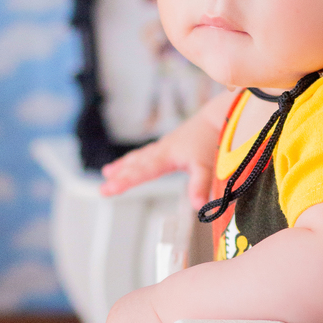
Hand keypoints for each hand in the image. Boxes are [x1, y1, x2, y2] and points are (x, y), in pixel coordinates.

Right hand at [98, 96, 229, 209]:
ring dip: (123, 166)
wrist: (219, 116)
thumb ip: (201, 185)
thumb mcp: (208, 165)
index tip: (110, 189)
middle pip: (136, 165)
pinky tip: (133, 161)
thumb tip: (197, 206)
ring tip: (108, 173)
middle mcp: (162, 150)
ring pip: (139, 157)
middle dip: (119, 177)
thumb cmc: (213, 140)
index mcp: (167, 156)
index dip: (125, 181)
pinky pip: (147, 153)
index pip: (142, 171)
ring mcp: (165, 146)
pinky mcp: (170, 144)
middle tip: (103, 189)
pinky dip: (136, 158)